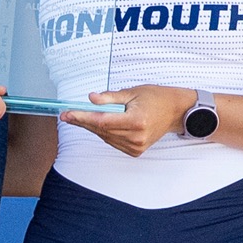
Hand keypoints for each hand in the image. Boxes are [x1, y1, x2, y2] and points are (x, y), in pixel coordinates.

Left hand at [58, 85, 196, 156]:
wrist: (175, 112)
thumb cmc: (156, 98)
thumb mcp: (133, 92)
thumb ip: (110, 97)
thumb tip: (91, 99)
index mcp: (137, 120)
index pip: (103, 121)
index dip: (82, 117)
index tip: (68, 114)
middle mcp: (137, 136)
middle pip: (101, 130)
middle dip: (83, 121)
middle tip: (67, 115)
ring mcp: (136, 146)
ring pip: (105, 137)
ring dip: (93, 127)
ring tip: (84, 116)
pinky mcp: (135, 151)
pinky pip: (112, 141)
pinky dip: (105, 133)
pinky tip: (103, 124)